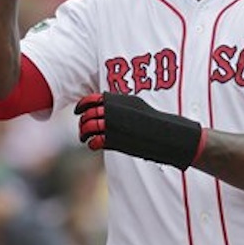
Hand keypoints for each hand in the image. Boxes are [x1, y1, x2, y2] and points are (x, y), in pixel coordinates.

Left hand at [75, 92, 203, 169]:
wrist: (165, 134)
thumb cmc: (152, 119)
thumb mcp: (135, 104)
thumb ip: (118, 102)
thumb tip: (103, 102)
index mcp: (117, 100)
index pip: (91, 100)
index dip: (81, 105)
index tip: (78, 111)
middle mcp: (113, 111)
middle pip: (88, 115)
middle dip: (82, 122)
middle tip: (82, 128)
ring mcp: (113, 125)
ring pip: (88, 127)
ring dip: (83, 133)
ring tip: (84, 138)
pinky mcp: (115, 140)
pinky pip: (95, 141)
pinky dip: (91, 143)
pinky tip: (93, 145)